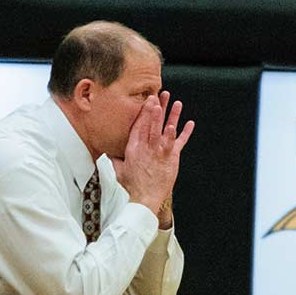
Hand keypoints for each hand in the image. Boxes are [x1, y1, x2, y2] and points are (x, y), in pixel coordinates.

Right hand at [111, 91, 194, 218]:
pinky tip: (189, 124)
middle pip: (153, 124)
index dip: (144, 112)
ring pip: (167, 130)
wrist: (144, 199)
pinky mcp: (172, 159)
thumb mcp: (118, 170)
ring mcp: (161, 153)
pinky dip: (185, 134)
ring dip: (173, 116)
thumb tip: (106, 152)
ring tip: (177, 103)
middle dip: (157, 108)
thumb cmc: (131, 187)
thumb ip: (114, 158)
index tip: (148, 101)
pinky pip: (179, 144)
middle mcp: (148, 148)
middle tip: (160, 95)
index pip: (139, 125)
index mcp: (134, 148)